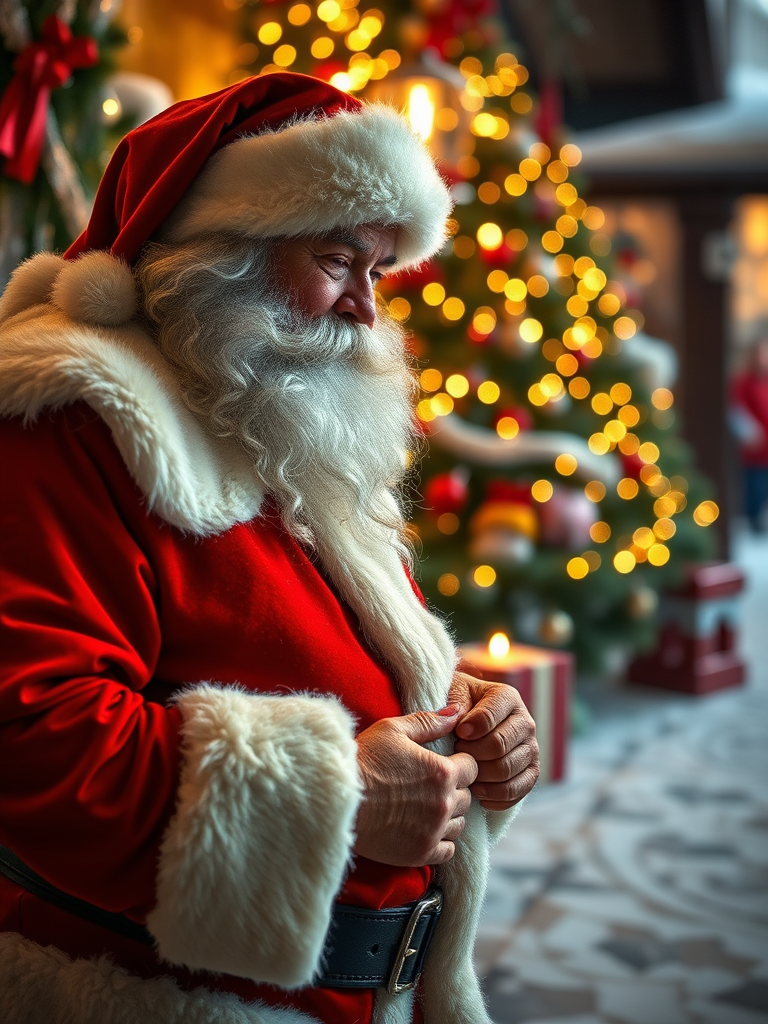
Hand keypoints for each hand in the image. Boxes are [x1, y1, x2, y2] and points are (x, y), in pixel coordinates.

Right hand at [354, 707, 477, 866]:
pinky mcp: (420, 853)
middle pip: (467, 796)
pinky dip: (442, 841)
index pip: (473, 767)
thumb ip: (429, 722)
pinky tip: (426, 829)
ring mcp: (433, 831)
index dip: (461, 763)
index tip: (445, 764)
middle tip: (431, 785)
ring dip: (450, 815)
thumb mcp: (393, 730)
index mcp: (443, 772)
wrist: (336, 799)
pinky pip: (448, 851)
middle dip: (455, 789)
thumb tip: (457, 712)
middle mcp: (444, 803)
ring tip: (428, 806)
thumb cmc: (363, 760)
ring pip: (460, 824)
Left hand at [449, 670, 538, 810]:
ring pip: (506, 770)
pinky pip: (516, 791)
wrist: (467, 725)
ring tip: (464, 772)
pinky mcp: (531, 773)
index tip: (457, 734)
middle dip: (471, 754)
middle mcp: (525, 722)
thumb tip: (461, 725)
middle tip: (457, 755)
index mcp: (507, 698)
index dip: (468, 730)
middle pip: (498, 746)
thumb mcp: (453, 694)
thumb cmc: (458, 706)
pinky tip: (477, 791)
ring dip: (480, 775)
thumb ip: (454, 703)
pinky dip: (494, 796)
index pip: (489, 717)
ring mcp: (531, 749)